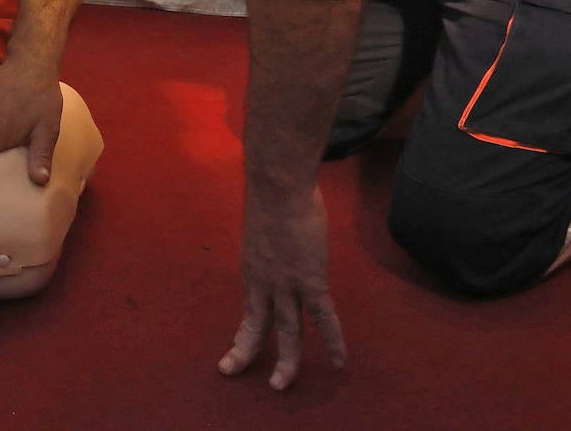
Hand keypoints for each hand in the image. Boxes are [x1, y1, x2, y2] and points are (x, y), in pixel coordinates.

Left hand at [218, 184, 345, 389]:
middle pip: (256, 325)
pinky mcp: (310, 279)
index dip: (244, 331)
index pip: (248, 308)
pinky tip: (338, 361)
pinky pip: (323, 318)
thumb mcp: (263, 227)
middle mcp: (263, 282)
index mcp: (252, 269)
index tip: (237, 346)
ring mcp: (285, 284)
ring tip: (280, 385)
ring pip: (286, 332)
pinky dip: (332, 341)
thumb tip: (278, 239)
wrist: (278, 185)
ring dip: (285, 361)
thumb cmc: (273, 195)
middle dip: (246, 351)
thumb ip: (270, 243)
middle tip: (232, 371)